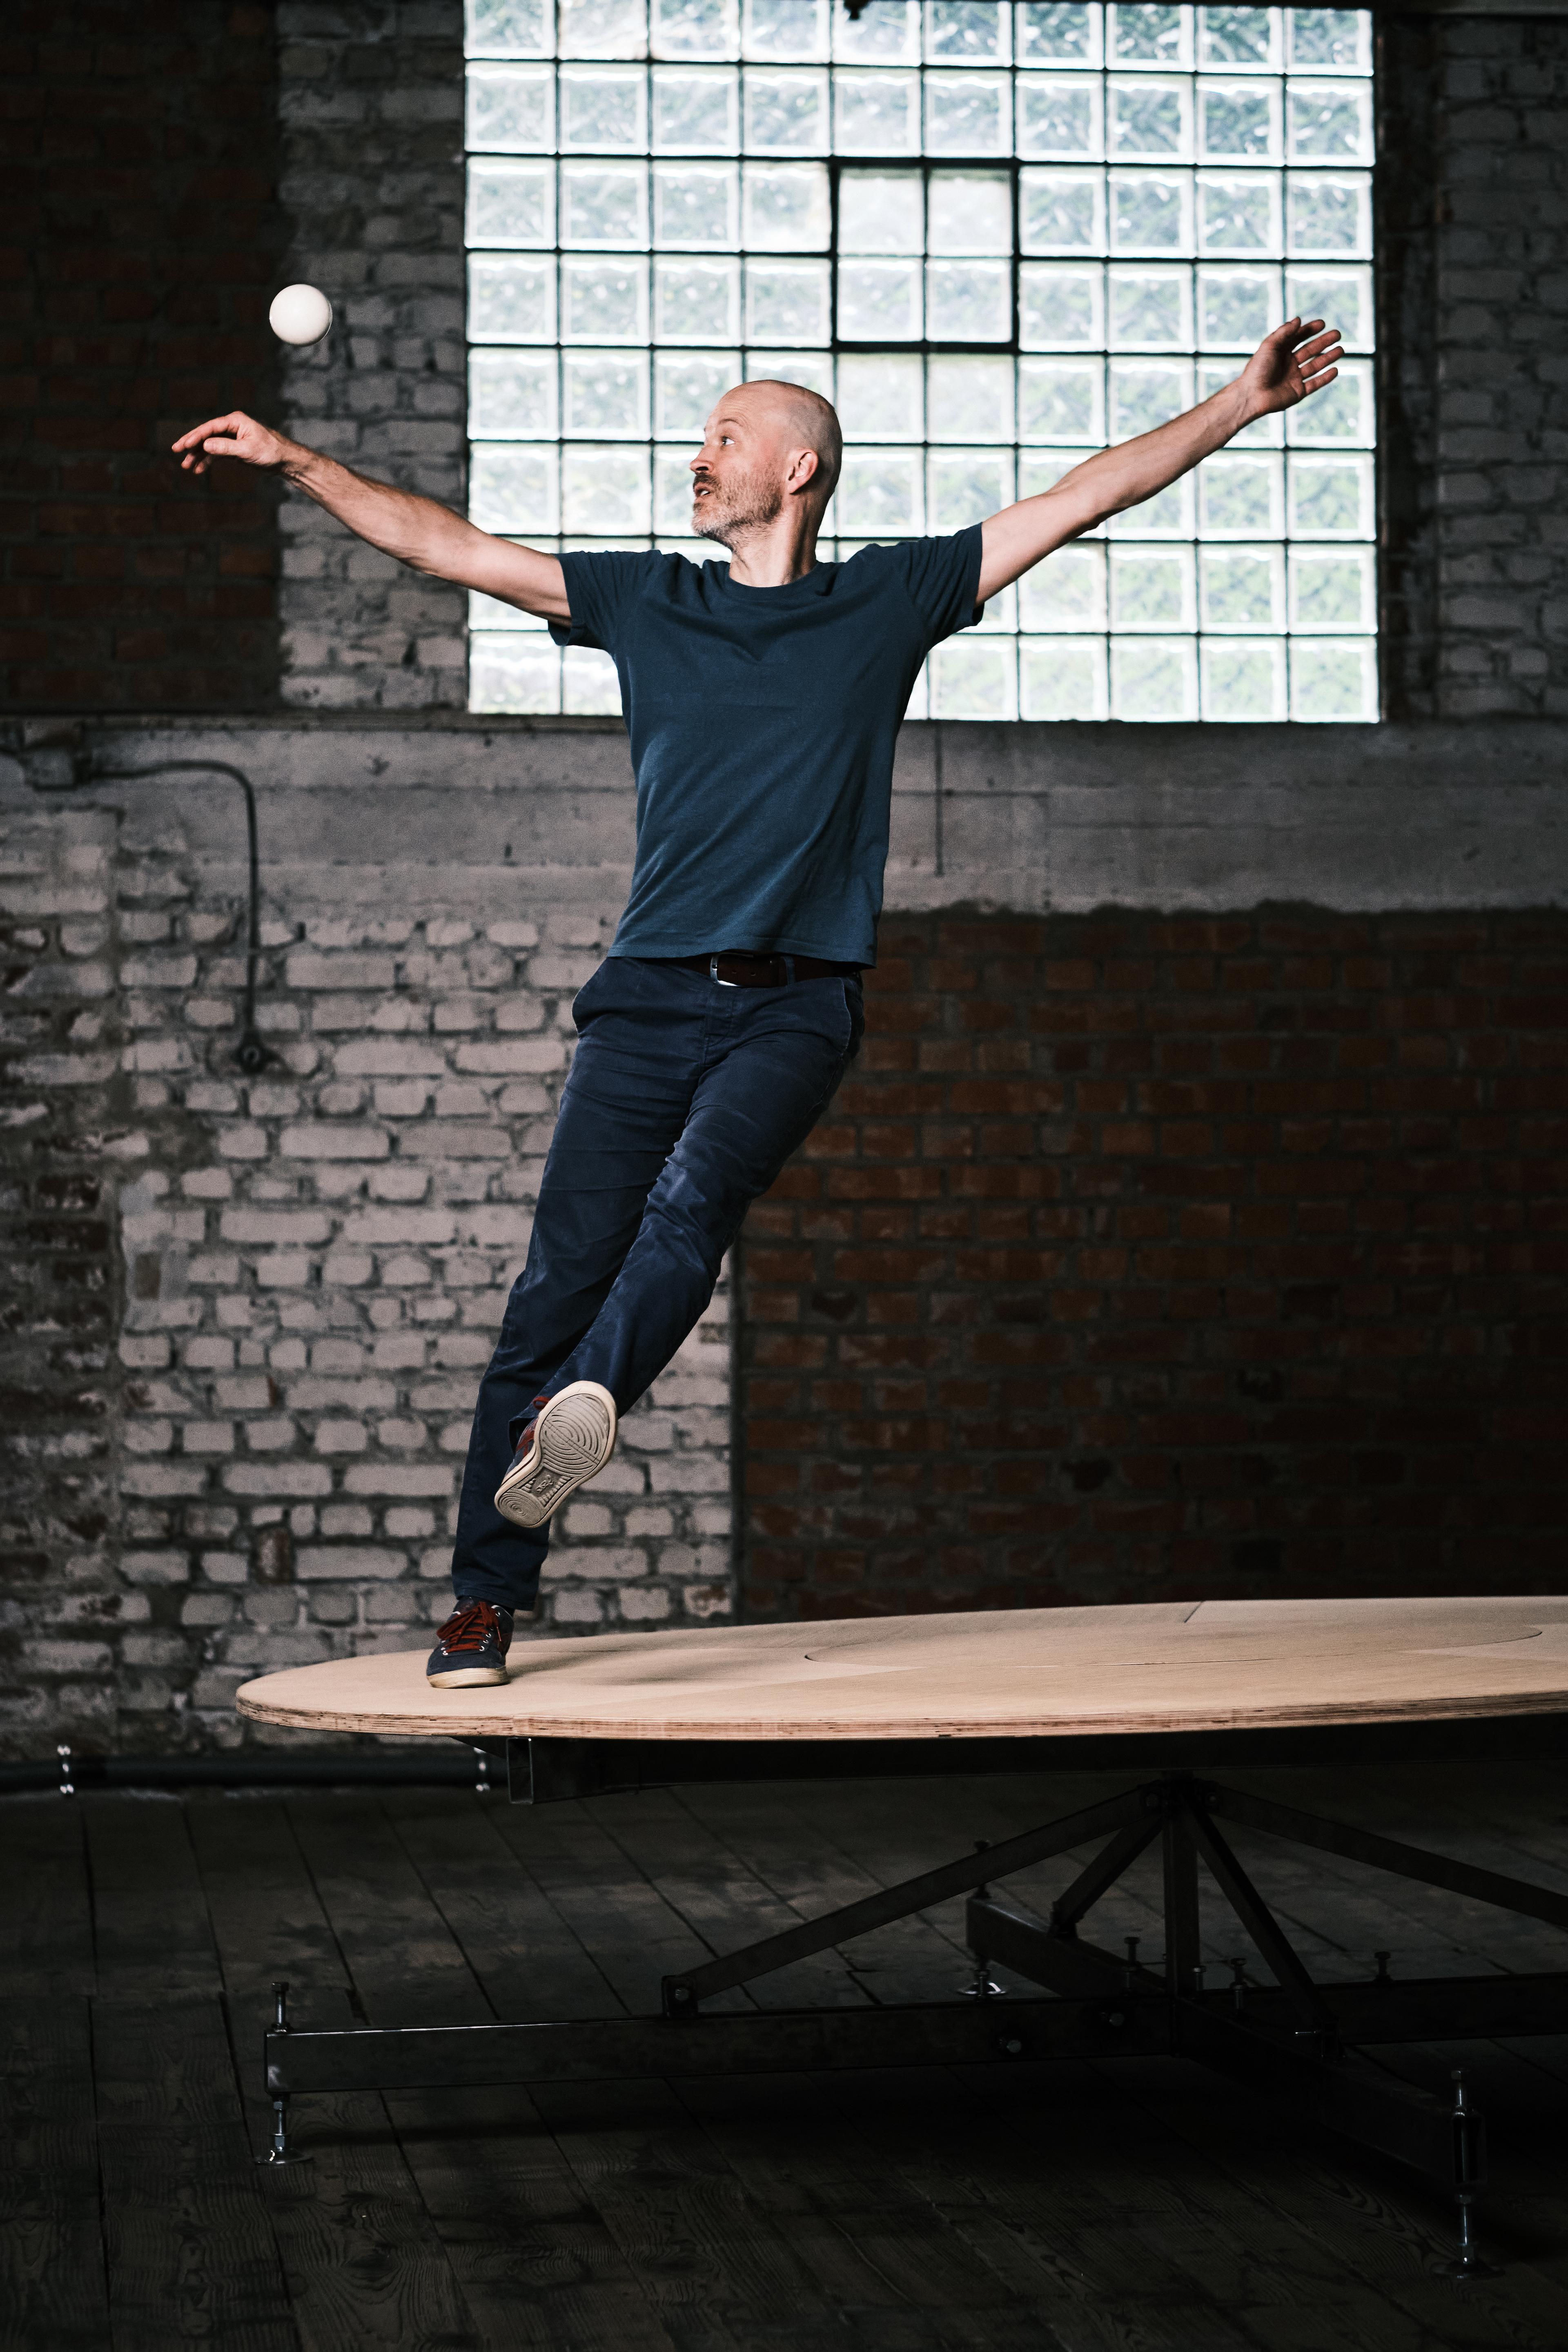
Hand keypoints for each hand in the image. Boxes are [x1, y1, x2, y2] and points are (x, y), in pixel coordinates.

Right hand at [171, 411, 295, 475]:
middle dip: (191, 443)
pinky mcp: (233, 448)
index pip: (210, 427)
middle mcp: (231, 426)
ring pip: (209, 445)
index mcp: (235, 421)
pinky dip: (207, 461)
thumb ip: (226, 447)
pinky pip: (216, 453)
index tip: (184, 445)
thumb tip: (206, 445)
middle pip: (206, 434)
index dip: (196, 436)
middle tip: (175, 449)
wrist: (283, 460)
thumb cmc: (269, 451)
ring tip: (186, 466)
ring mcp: (231, 437)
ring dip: (197, 455)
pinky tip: (198, 469)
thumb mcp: (247, 450)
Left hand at [1237, 318, 1343, 419]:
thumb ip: (1284, 332)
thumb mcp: (1269, 346)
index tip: (1322, 323)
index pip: (1299, 338)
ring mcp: (1294, 378)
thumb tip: (1298, 319)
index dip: (1310, 330)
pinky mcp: (1298, 392)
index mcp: (1281, 352)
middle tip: (1337, 334)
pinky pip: (1314, 384)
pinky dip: (1325, 378)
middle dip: (1324, 342)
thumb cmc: (1257, 369)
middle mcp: (1289, 364)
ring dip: (1328, 357)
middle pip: (1310, 350)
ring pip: (1315, 366)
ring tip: (1341, 350)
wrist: (1252, 396)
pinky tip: (1335, 370)